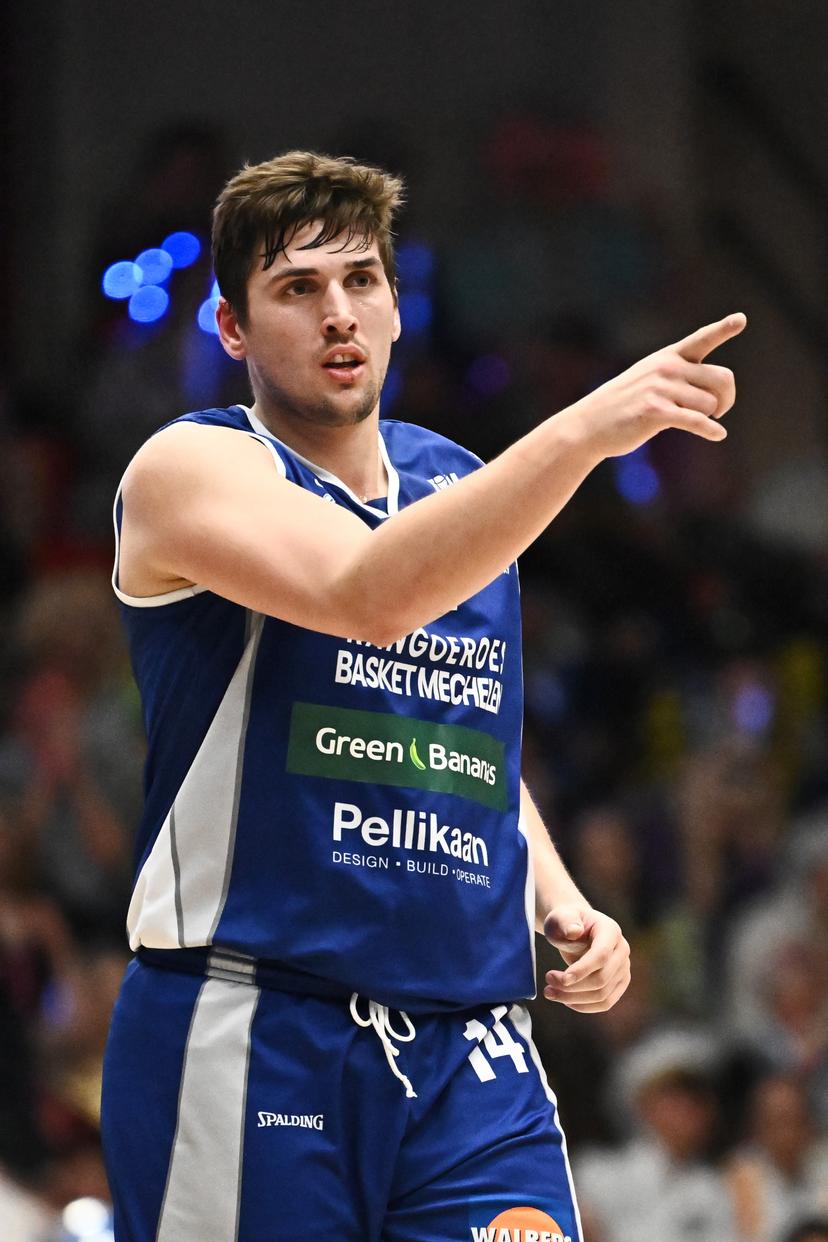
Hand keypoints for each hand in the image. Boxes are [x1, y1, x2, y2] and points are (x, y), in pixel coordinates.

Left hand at [542, 903, 630, 1012]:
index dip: (582, 970)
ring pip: (602, 994)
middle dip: (572, 986)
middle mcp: (622, 950)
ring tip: (549, 992)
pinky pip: (605, 1003)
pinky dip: (583, 1006)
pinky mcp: (619, 984)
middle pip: (601, 979)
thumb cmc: (566, 921)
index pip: (601, 955)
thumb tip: (574, 931)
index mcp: (611, 931)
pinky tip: (564, 1000)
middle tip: (548, 980)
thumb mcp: (561, 917)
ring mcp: (623, 968)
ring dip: (573, 998)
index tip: (560, 978)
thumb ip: (566, 921)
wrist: (574, 928)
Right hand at [558, 312, 745, 460]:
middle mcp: (667, 368)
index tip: (740, 319)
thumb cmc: (624, 405)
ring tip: (689, 421)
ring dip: (707, 417)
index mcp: (668, 356)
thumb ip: (682, 379)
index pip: (702, 339)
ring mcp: (660, 389)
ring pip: (710, 404)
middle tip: (718, 410)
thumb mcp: (649, 380)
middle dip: (726, 398)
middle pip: (722, 379)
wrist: (588, 425)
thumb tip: (718, 398)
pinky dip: (710, 430)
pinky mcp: (655, 412)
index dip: (723, 329)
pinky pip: (696, 421)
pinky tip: (718, 435)